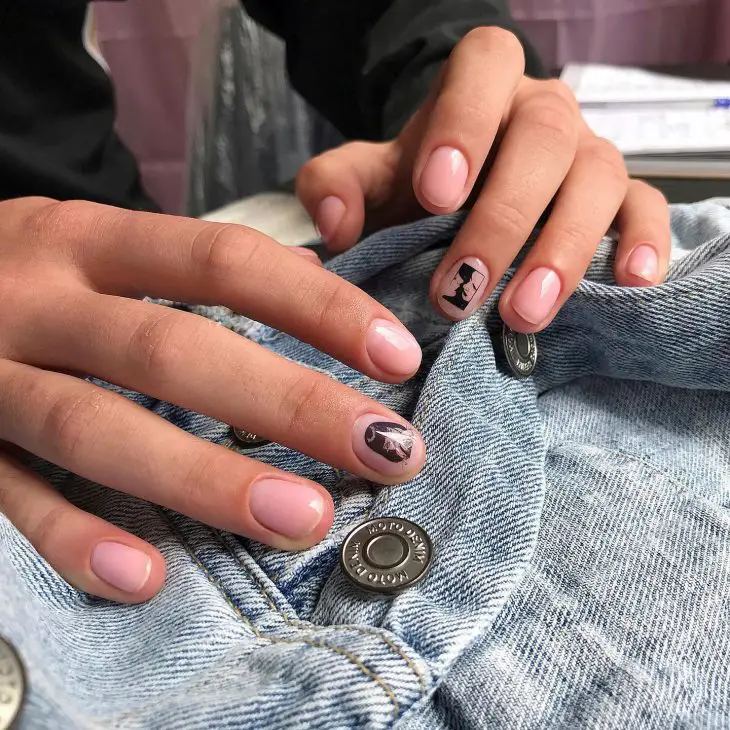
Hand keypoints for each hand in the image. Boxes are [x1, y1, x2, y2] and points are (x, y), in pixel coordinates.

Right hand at [0, 198, 424, 602]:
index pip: (223, 260)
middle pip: (174, 353)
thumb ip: (188, 274)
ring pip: (97, 430)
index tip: (396, 353)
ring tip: (303, 519)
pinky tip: (148, 577)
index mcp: (86, 240)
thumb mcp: (94, 248)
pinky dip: (75, 540)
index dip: (316, 305)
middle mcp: (34, 301)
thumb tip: (313, 293)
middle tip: (384, 451)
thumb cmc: (20, 273)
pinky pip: (9, 499)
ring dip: (204, 479)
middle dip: (286, 403)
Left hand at [296, 27, 670, 330]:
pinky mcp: (622, 197)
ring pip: (597, 180)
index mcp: (480, 86)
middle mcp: (542, 112)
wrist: (461, 200)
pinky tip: (628, 283)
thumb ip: (335, 185)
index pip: (484, 67)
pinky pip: (648, 208)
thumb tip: (334, 223)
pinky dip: (643, 243)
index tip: (435, 196)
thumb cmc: (418, 187)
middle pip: (543, 139)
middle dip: (503, 219)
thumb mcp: (368, 179)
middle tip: (461, 289)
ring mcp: (588, 154)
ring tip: (523, 312)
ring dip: (562, 250)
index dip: (464, 124)